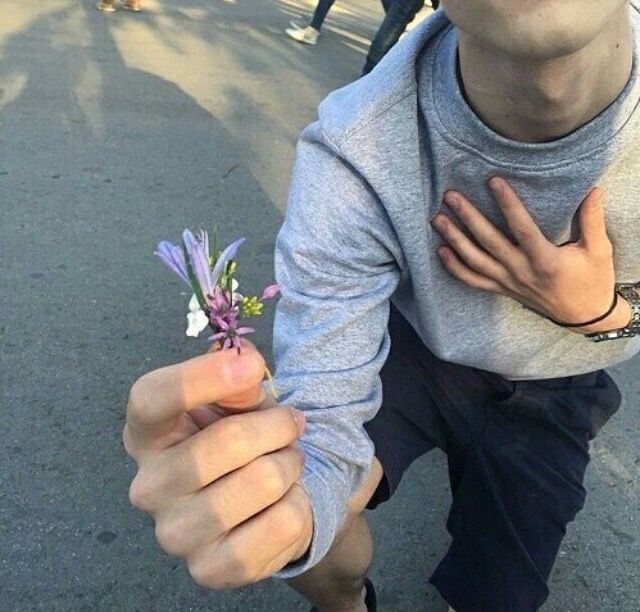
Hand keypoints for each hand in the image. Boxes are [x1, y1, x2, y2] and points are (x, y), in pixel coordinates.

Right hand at [123, 344, 312, 588]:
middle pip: (224, 442)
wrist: (258, 502)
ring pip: (262, 481)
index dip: (202, 377)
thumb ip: (236, 377)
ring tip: (285, 463)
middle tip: (289, 425)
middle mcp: (148, 486)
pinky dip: (298, 503)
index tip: (251, 364)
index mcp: (146, 433)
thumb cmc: (239, 436)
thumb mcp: (237, 398)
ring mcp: (175, 533)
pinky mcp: (210, 569)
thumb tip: (243, 363)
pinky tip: (283, 501)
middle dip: (276, 425)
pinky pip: (282, 523)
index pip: (151, 399)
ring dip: (290, 463)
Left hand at [431, 178, 630, 333]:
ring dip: (454, 239)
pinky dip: (455, 268)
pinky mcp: (502, 290)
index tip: (493, 181)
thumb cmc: (593, 281)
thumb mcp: (599, 249)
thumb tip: (593, 188)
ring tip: (437, 219)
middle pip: (488, 242)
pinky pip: (473, 281)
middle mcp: (521, 272)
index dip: (507, 204)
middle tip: (450, 195)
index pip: (522, 228)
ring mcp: (508, 283)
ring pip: (474, 261)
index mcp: (545, 261)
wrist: (585, 317)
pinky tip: (441, 251)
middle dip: (468, 217)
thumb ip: (592, 218)